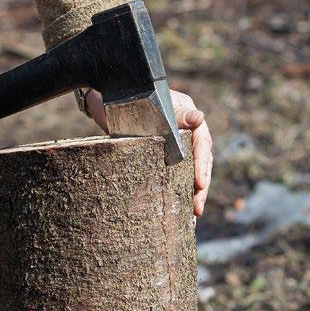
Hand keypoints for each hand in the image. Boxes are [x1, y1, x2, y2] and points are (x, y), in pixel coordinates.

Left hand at [85, 88, 212, 216]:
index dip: (202, 166)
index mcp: (187, 116)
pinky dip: (177, 190)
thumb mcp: (154, 103)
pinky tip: (178, 209)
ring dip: (192, 193)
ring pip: (189, 170)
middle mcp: (185, 130)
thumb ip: (176, 112)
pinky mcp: (161, 155)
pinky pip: (174, 173)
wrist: (107, 98)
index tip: (200, 185)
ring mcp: (174, 143)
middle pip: (200, 162)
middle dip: (200, 188)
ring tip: (192, 215)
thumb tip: (199, 118)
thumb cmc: (129, 96)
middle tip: (197, 209)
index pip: (202, 144)